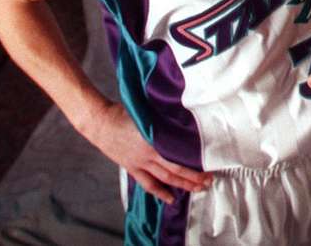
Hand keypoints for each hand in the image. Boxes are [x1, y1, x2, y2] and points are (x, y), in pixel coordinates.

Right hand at [78, 100, 210, 202]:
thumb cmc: (125, 112)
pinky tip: (170, 198)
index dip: (194, 164)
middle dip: (193, 178)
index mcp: (154, 140)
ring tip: (198, 190)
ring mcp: (139, 163)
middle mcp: (148, 155)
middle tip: (209, 181)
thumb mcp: (149, 113)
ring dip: (182, 185)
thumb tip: (185, 122)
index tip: (210, 166)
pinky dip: (160, 192)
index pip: (179, 156)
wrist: (100, 123)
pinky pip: (147, 183)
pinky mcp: (131, 167)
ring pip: (164, 179)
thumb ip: (165, 120)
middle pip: (175, 171)